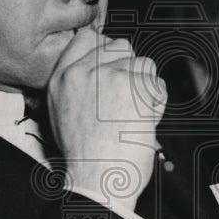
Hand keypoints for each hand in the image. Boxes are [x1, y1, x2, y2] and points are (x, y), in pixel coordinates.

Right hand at [46, 28, 166, 211]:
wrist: (98, 180)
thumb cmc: (86, 157)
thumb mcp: (62, 114)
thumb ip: (77, 84)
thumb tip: (102, 65)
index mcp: (61, 79)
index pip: (87, 38)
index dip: (107, 49)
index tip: (114, 66)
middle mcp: (82, 72)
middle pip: (120, 46)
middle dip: (130, 69)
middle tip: (126, 100)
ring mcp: (109, 76)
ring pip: (143, 64)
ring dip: (145, 88)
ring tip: (133, 116)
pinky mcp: (134, 87)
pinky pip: (157, 84)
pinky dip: (157, 103)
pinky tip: (142, 123)